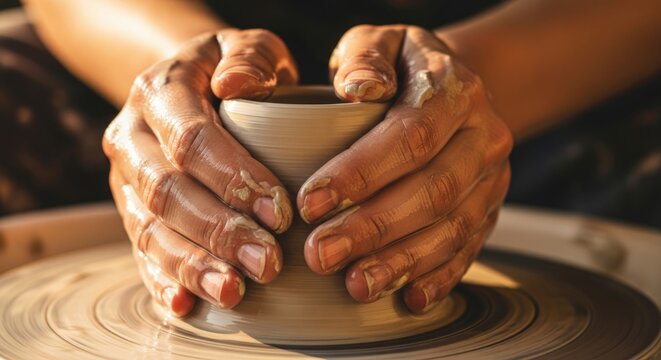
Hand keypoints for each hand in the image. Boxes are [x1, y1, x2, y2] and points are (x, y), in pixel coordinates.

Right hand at [103, 29, 297, 315]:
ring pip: (150, 229)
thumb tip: (237, 84)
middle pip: (167, 192)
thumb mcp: (247, 47)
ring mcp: (126, 179)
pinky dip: (162, 280)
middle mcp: (132, 137)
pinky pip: (140, 250)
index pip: (192, 140)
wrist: (187, 86)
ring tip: (234, 291)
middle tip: (267, 262)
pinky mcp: (131, 211)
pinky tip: (186, 305)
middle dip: (218, 231)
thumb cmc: (231, 71)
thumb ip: (250, 59)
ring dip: (193, 265)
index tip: (280, 211)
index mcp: (159, 93)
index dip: (234, 178)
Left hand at [299, 25, 512, 312]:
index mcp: (454, 90)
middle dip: (375, 228)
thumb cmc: (399, 67)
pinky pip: (470, 248)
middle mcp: (483, 136)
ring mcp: (491, 178)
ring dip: (403, 262)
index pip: (411, 136)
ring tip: (356, 285)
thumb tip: (356, 89)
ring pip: (454, 227)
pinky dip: (439, 276)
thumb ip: (365, 59)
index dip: (361, 173)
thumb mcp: (379, 42)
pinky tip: (409, 299)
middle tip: (321, 255)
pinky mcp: (490, 210)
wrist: (449, 88)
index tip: (310, 203)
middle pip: (434, 190)